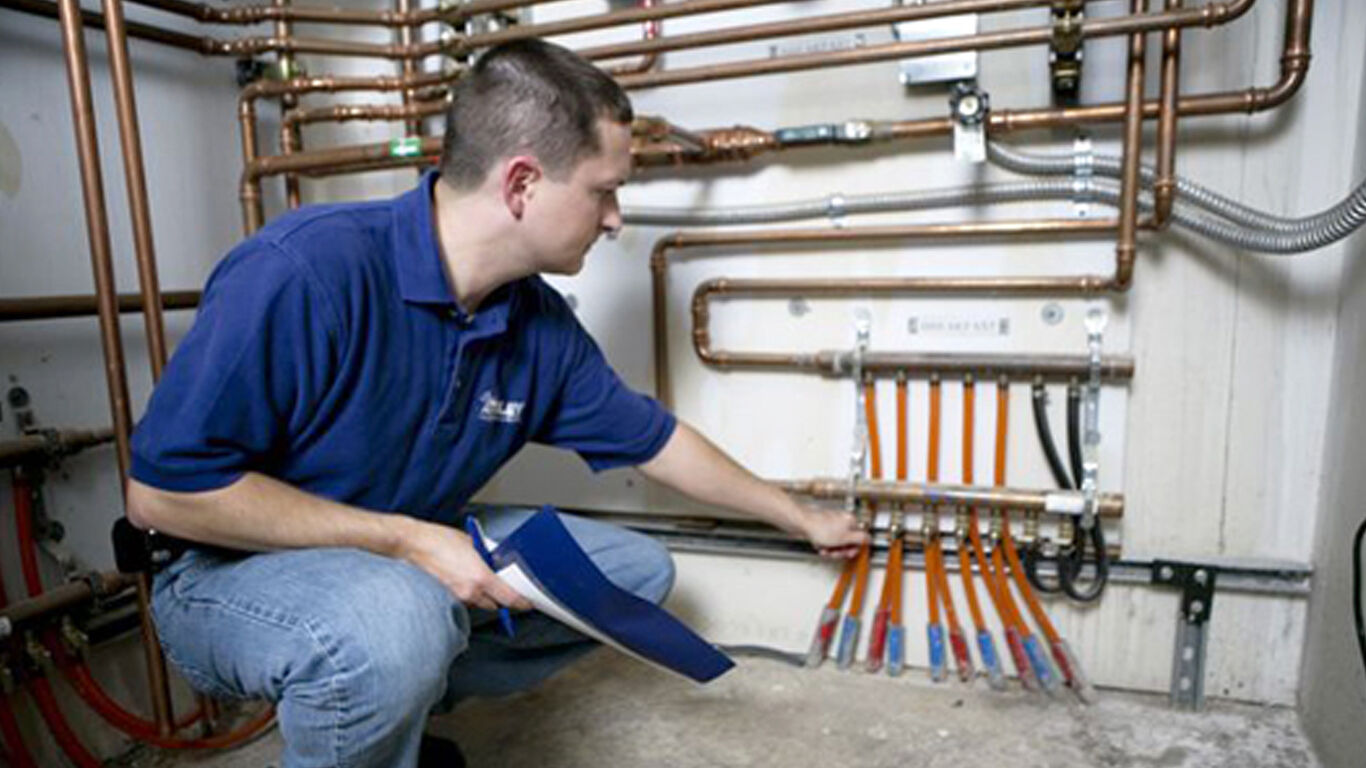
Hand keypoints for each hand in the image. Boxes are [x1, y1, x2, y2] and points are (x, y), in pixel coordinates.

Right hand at [395, 519, 531, 611]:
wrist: (410, 545)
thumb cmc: (437, 539)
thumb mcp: (471, 542)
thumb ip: (487, 554)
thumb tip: (496, 560)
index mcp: (481, 577)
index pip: (509, 599)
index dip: (521, 603)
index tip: (527, 603)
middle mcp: (469, 592)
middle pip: (494, 605)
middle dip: (499, 597)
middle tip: (499, 585)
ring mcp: (455, 598)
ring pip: (477, 604)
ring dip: (480, 595)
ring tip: (472, 577)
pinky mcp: (443, 600)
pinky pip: (462, 602)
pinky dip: (465, 594)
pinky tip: (459, 580)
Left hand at [797, 506, 868, 558]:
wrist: (802, 523)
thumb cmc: (821, 529)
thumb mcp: (845, 537)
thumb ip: (860, 538)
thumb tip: (870, 538)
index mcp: (850, 521)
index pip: (859, 537)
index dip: (854, 548)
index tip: (849, 553)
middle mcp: (842, 521)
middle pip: (847, 541)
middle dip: (840, 550)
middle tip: (835, 553)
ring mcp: (831, 524)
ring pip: (836, 542)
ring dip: (831, 549)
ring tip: (825, 550)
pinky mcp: (822, 527)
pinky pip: (827, 540)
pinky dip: (823, 545)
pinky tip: (819, 547)